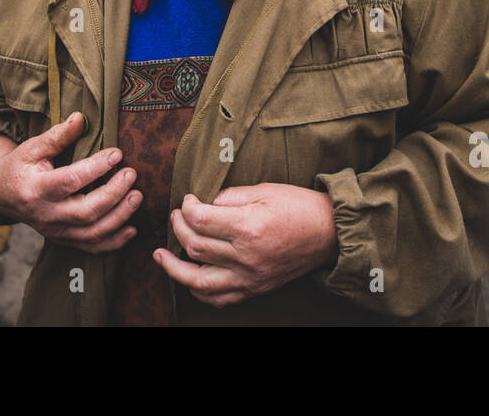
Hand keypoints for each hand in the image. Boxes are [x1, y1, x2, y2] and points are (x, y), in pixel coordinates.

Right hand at [0, 112, 141, 253]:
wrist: (1, 195)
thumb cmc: (19, 167)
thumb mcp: (31, 147)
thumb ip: (57, 135)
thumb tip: (81, 118)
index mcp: (35, 189)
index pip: (70, 181)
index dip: (95, 168)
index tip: (117, 154)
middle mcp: (46, 215)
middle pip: (85, 211)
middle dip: (113, 194)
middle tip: (132, 174)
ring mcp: (55, 231)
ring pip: (92, 233)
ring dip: (119, 217)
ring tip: (137, 197)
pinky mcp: (62, 239)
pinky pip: (90, 247)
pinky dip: (113, 242)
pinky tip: (132, 230)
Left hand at [154, 183, 337, 307]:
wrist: (328, 234)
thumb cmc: (298, 207)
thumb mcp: (264, 190)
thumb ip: (230, 197)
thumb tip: (204, 205)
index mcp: (248, 227)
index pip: (200, 220)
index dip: (187, 207)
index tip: (188, 199)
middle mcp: (246, 256)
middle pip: (195, 246)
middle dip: (179, 228)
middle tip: (177, 216)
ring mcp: (249, 277)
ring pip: (198, 280)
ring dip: (173, 268)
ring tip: (160, 256)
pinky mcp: (253, 289)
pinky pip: (218, 299)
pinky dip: (198, 291)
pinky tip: (187, 279)